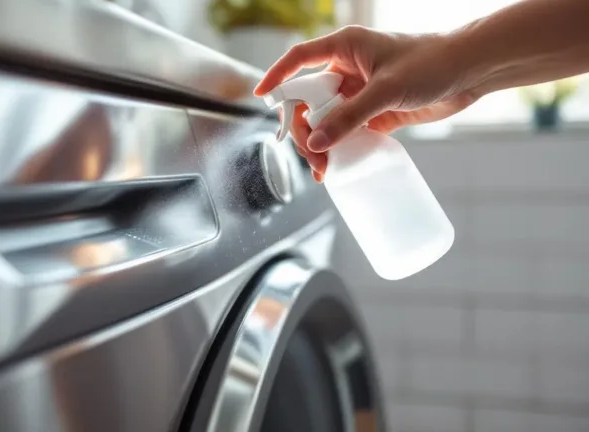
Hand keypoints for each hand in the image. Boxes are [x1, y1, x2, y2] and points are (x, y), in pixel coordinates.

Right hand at [255, 26, 479, 181]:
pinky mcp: (375, 113)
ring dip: (321, 143)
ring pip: (326, 119)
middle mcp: (347, 69)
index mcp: (344, 48)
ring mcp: (360, 92)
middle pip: (308, 100)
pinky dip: (340, 149)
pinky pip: (347, 132)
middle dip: (303, 129)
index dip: (277, 78)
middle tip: (312, 155)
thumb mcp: (386, 90)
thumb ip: (349, 117)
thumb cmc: (432, 62)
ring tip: (324, 169)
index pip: (298, 60)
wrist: (472, 71)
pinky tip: (337, 166)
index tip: (260, 98)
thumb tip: (316, 143)